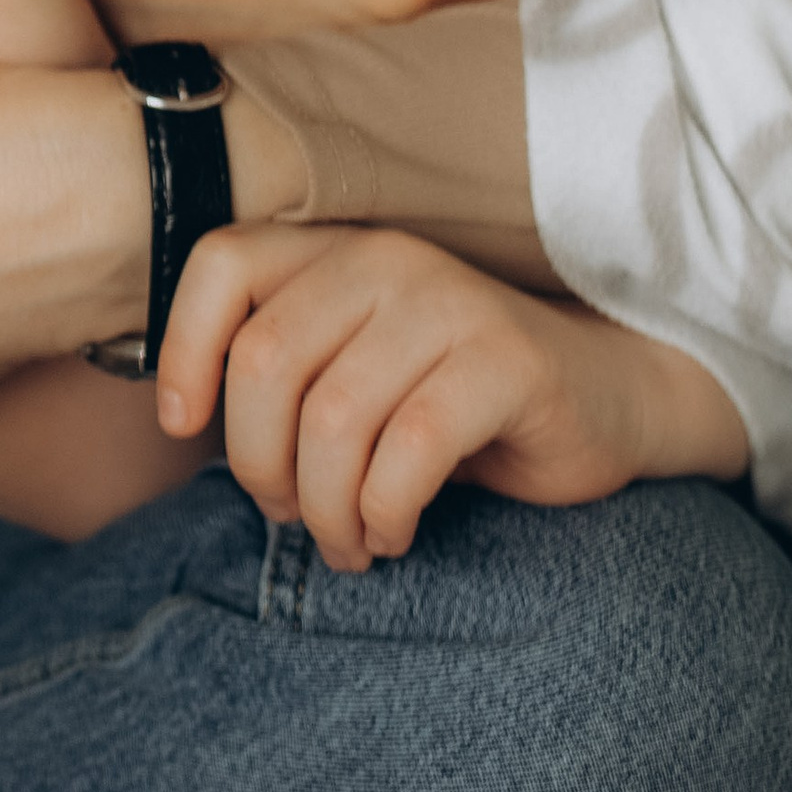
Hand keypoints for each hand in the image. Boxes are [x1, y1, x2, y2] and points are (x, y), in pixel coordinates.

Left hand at [154, 224, 748, 573]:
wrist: (608, 396)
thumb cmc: (455, 398)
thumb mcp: (355, 369)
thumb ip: (284, 373)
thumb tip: (185, 422)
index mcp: (335, 251)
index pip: (224, 264)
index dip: (183, 347)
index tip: (185, 427)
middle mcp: (385, 260)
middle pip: (265, 361)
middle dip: (259, 463)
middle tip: (292, 516)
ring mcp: (449, 304)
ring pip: (332, 418)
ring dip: (326, 508)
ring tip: (348, 541)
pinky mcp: (508, 362)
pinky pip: (410, 450)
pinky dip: (385, 512)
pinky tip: (395, 532)